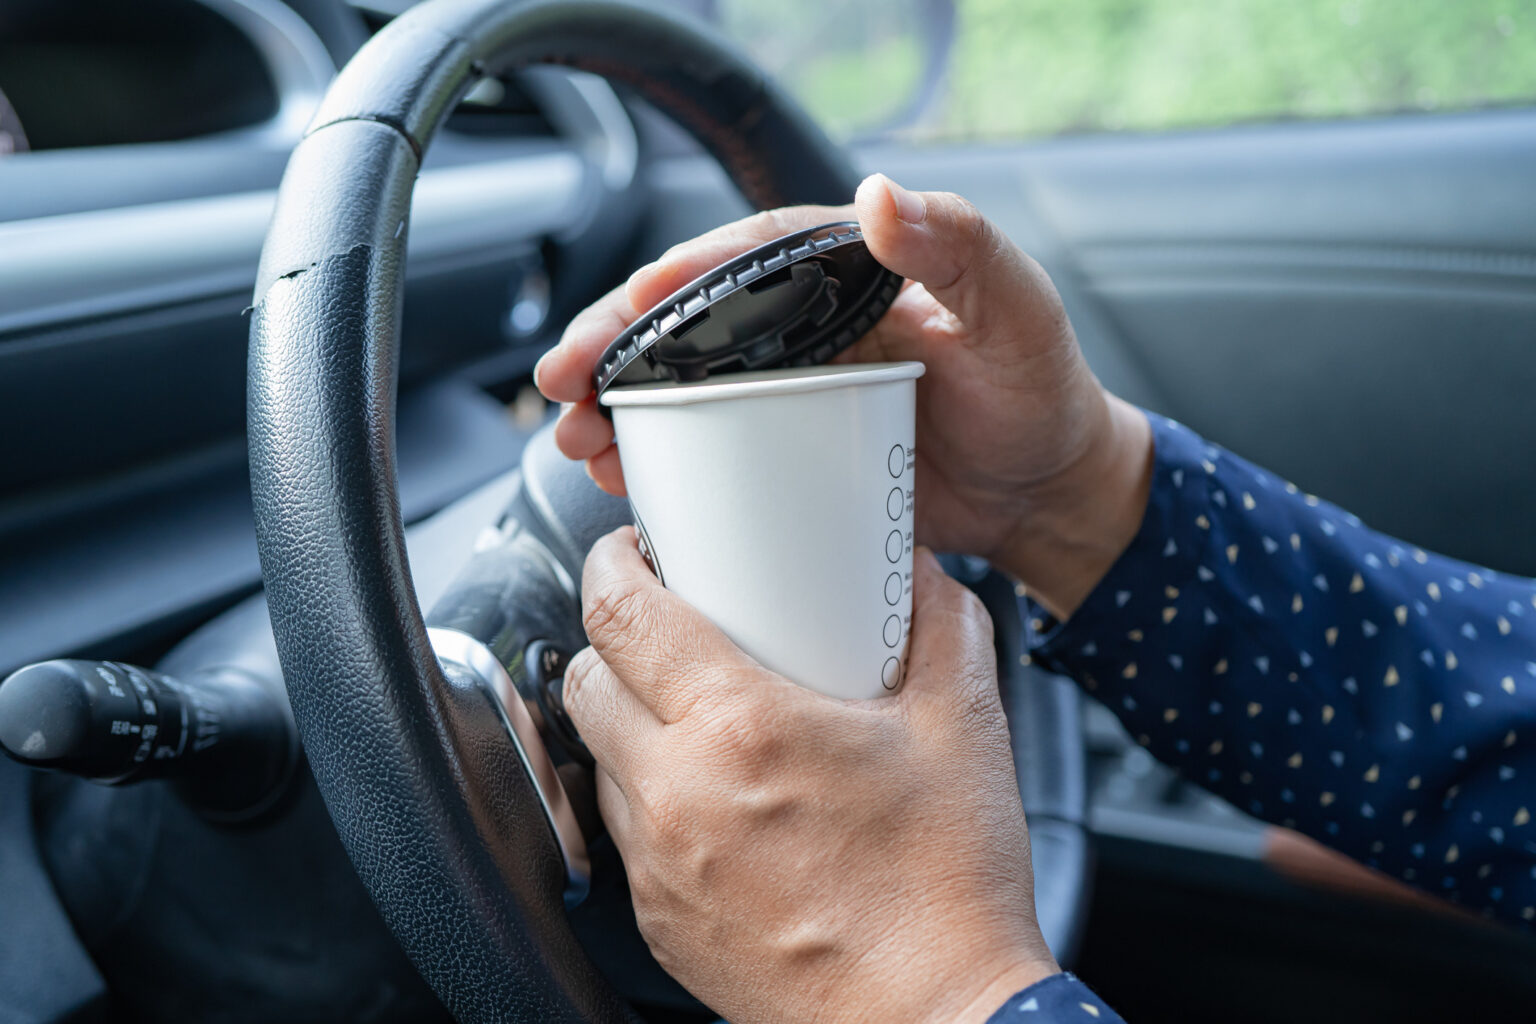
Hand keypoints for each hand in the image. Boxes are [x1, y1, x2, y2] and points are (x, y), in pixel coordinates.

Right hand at [537, 174, 1152, 616]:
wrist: (1049, 494)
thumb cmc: (1041, 395)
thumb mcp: (1017, 313)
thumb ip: (961, 248)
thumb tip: (880, 197)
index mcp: (850, 273)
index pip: (748, 258)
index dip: (681, 277)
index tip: (631, 304)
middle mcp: (808, 325)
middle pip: (692, 323)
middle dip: (618, 346)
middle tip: (565, 381)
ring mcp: (792, 392)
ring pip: (684, 386)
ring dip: (618, 407)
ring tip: (573, 437)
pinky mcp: (789, 455)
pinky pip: (708, 449)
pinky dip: (657, 460)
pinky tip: (617, 476)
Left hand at [564, 530, 1056, 1023]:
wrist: (935, 1019)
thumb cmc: (947, 888)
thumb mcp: (965, 728)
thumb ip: (944, 626)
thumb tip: (920, 576)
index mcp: (741, 726)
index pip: (620, 614)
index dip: (610, 564)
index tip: (627, 552)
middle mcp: (678, 793)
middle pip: (586, 679)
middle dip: (613, 640)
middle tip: (664, 630)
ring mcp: (659, 864)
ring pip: (600, 758)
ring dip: (632, 724)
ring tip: (698, 718)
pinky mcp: (660, 919)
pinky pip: (627, 832)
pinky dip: (653, 798)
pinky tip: (716, 800)